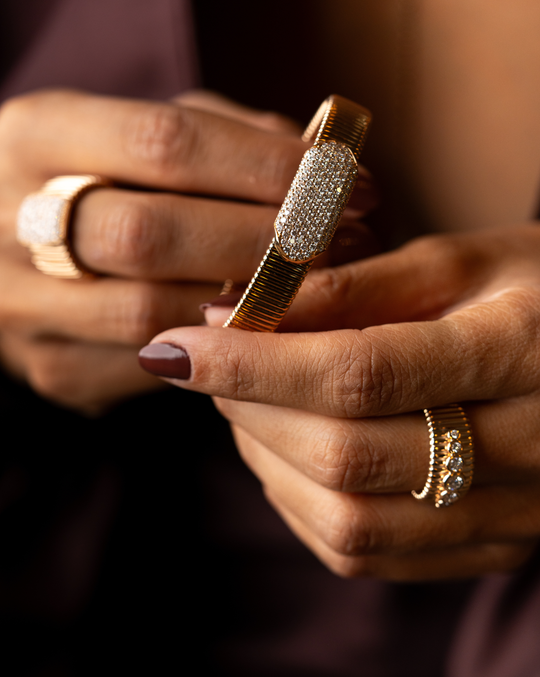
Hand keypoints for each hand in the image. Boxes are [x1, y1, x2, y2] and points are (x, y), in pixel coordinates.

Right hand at [0, 88, 376, 412]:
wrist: (17, 256)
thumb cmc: (107, 184)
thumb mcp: (143, 137)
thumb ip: (221, 136)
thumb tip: (319, 162)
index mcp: (37, 136)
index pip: (164, 144)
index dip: (264, 165)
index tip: (341, 182)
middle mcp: (12, 222)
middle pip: (151, 235)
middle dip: (262, 242)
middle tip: (338, 243)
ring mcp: (24, 306)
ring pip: (152, 313)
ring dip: (250, 305)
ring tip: (319, 287)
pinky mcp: (55, 369)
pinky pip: (152, 368)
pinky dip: (219, 352)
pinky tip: (264, 331)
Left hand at [140, 222, 539, 579]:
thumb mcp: (467, 259)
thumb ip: (357, 286)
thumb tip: (238, 311)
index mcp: (522, 353)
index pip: (360, 374)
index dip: (253, 364)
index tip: (173, 345)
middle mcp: (528, 451)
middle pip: (345, 457)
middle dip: (249, 410)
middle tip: (208, 363)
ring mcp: (511, 517)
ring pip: (349, 523)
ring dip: (267, 463)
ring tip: (246, 404)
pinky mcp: (489, 549)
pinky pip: (367, 556)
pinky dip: (301, 506)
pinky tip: (287, 456)